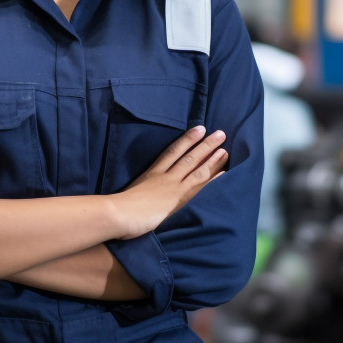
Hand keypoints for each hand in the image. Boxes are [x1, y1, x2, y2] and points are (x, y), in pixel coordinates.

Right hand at [111, 126, 227, 239]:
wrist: (118, 213)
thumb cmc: (119, 208)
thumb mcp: (130, 193)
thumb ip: (141, 191)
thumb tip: (144, 193)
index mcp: (152, 173)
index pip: (172, 152)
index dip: (187, 140)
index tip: (200, 129)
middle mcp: (164, 177)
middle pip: (189, 157)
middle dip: (205, 145)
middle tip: (220, 134)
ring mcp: (172, 187)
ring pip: (197, 169)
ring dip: (212, 158)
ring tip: (225, 149)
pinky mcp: (178, 199)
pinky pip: (198, 186)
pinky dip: (212, 179)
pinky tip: (223, 173)